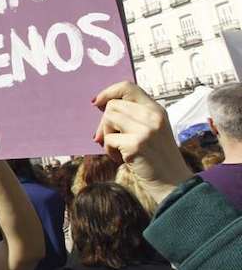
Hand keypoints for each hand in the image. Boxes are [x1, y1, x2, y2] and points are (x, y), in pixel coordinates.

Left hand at [92, 81, 192, 203]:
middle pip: (112, 105)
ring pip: (108, 119)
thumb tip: (102, 107)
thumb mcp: (151, 130)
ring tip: (118, 149)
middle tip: (108, 139)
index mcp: (156, 109)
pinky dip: (109, 151)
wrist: (173, 182)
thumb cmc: (157, 157)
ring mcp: (146, 129)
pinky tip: (122, 159)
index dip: (108, 92)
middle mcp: (153, 116)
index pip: (128, 87)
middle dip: (104, 123)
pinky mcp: (136, 144)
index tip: (96, 103)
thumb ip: (134, 116)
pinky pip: (108, 140)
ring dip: (106, 136)